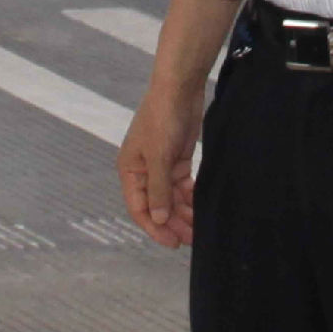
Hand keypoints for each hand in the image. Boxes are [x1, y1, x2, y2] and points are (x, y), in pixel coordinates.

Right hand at [117, 77, 200, 247]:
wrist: (180, 88)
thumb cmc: (162, 118)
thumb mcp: (159, 156)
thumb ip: (158, 190)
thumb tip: (158, 219)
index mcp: (130, 171)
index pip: (139, 208)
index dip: (154, 228)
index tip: (172, 243)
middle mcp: (143, 171)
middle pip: (158, 206)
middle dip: (173, 223)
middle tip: (191, 239)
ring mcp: (161, 166)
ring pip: (172, 199)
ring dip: (184, 214)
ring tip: (199, 228)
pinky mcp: (178, 160)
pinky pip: (183, 188)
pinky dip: (191, 199)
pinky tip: (202, 209)